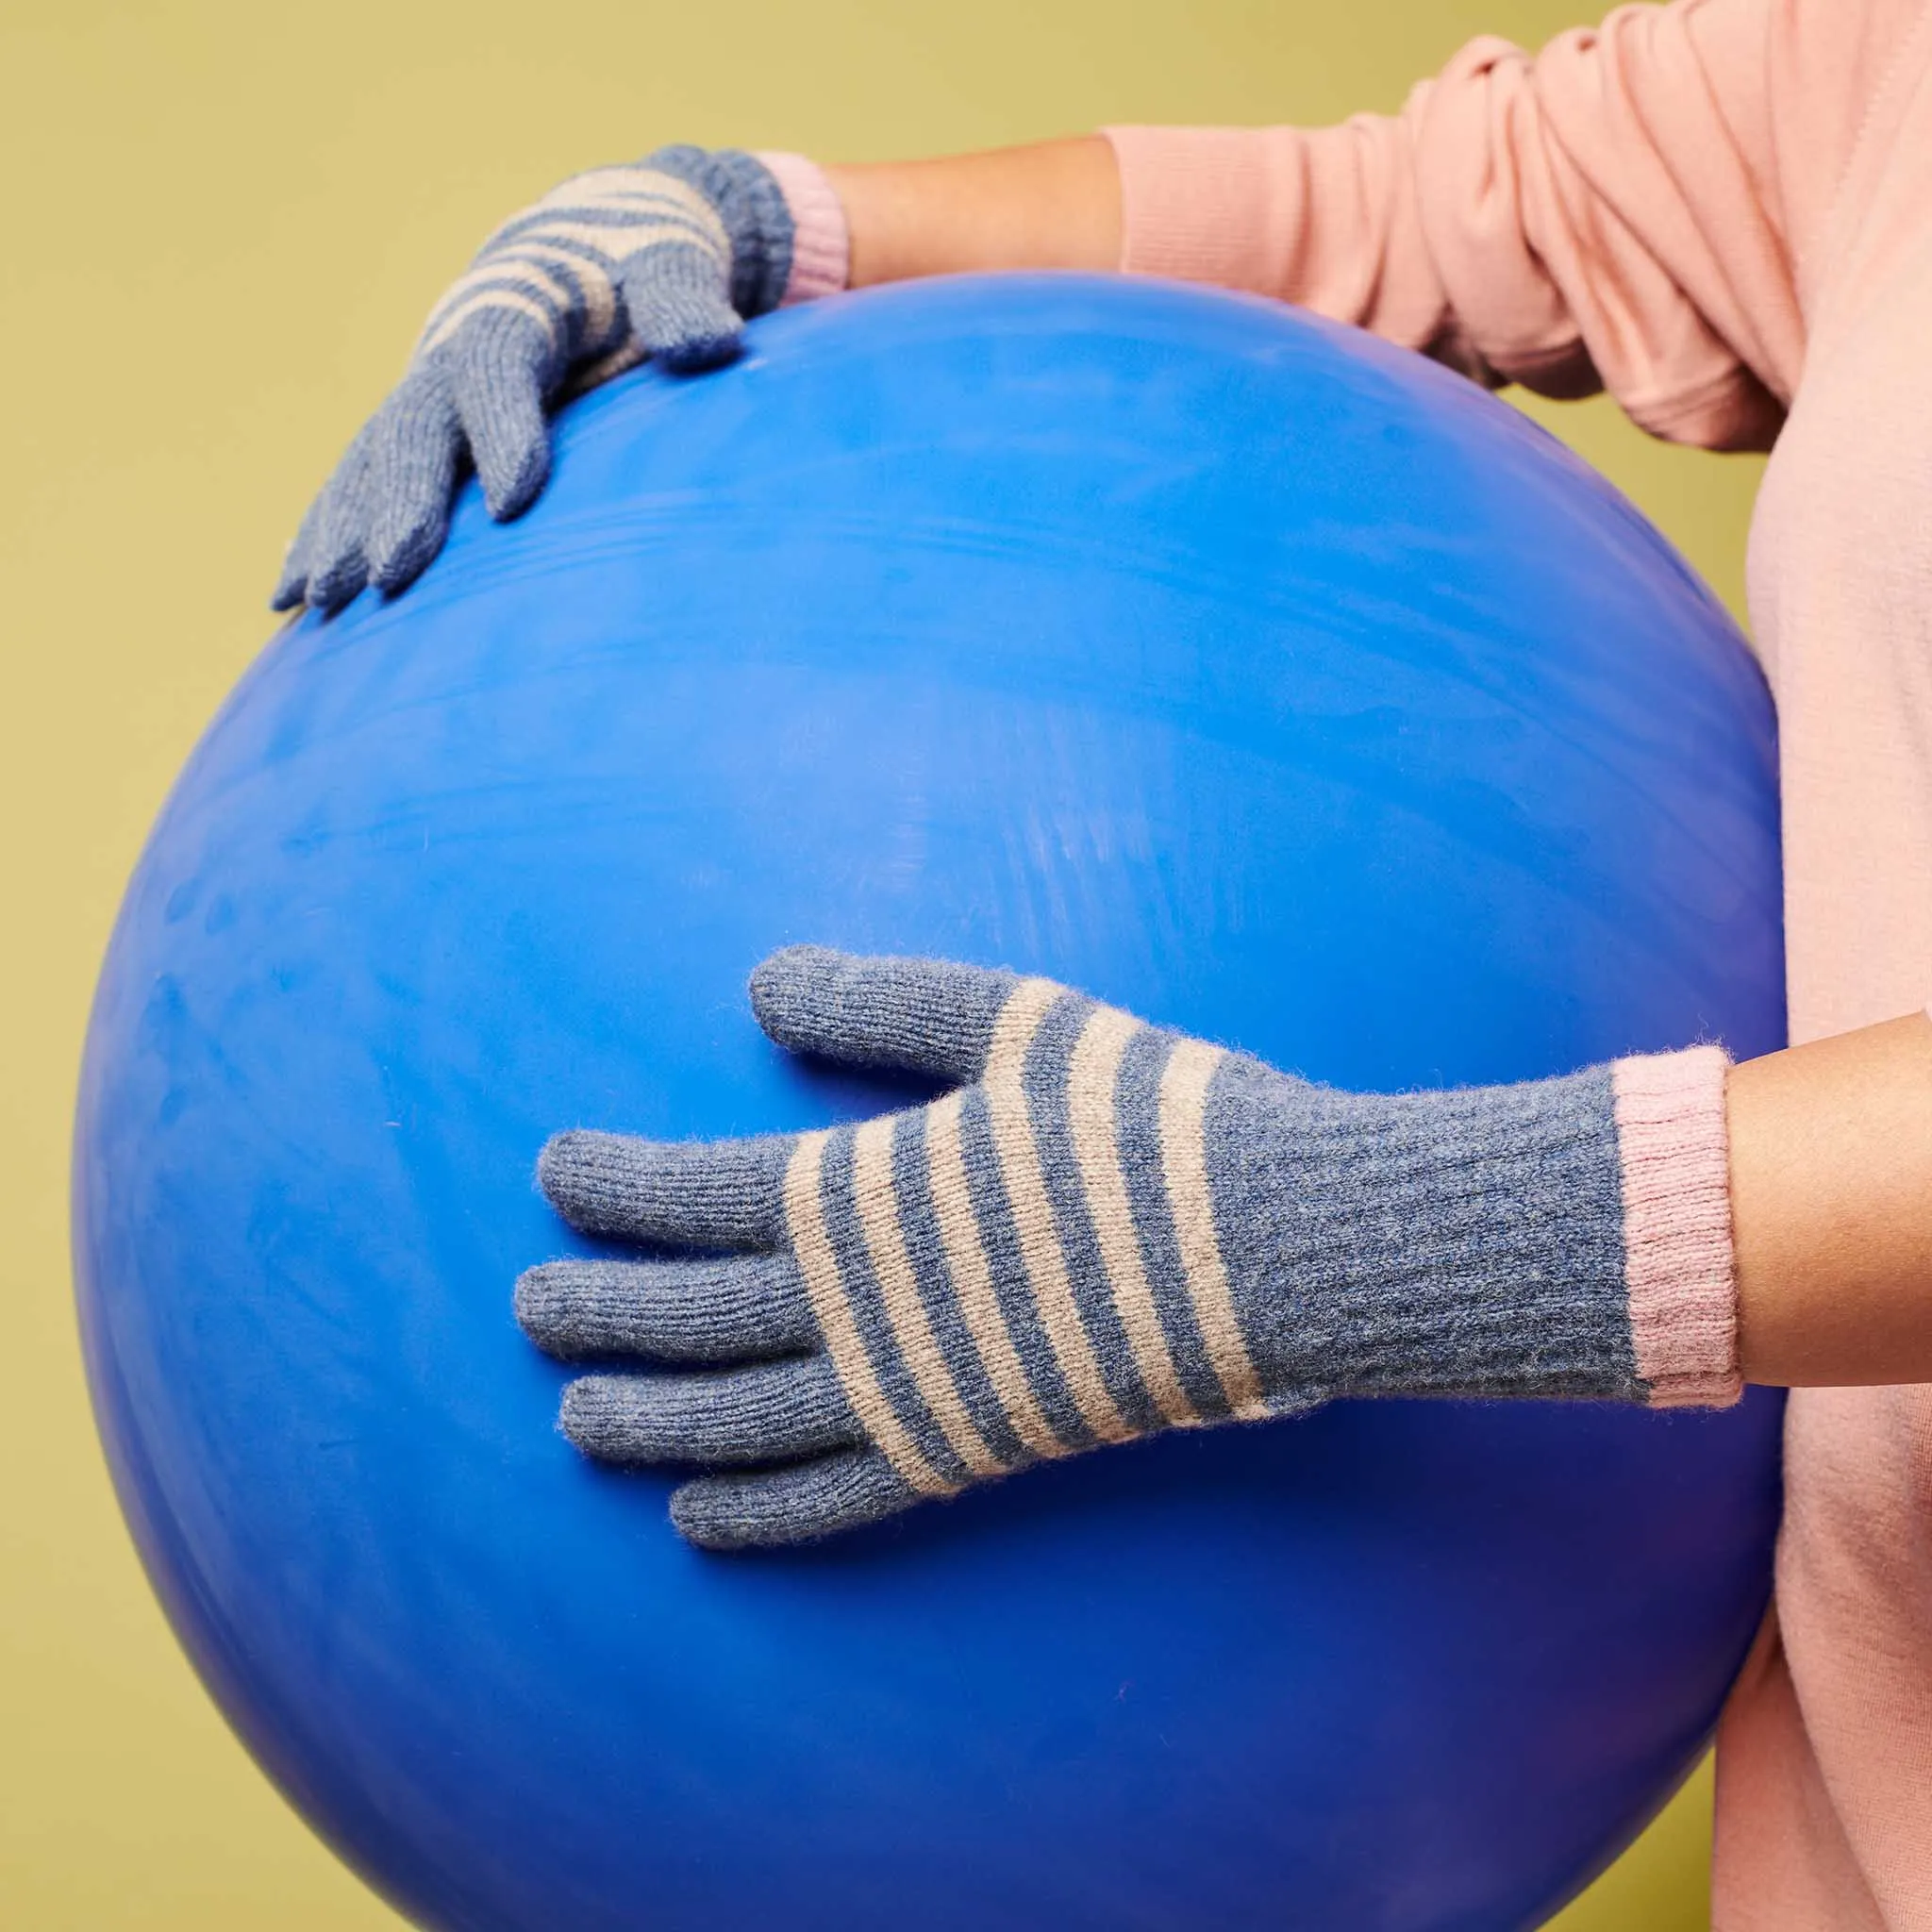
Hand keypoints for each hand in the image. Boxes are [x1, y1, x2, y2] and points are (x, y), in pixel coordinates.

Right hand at [274, 146, 793, 612]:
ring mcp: (426, 389)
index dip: (502, 428)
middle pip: (413, 425)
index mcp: (518, 310)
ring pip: (369, 460)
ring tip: (319, 601)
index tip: (514, 501)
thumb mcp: (672, 262)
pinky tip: (297, 598)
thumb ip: (682, 295)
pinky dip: (323, 532)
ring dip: (340, 529)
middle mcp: (452, 349)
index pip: (496, 364)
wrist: (588, 240)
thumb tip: (713, 342)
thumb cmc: (639, 262)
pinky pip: (359, 481)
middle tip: (389, 576)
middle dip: (398, 501)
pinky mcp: (420, 426)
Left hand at [517, 947, 1691, 1549]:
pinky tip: (698, 1524)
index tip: (554, 1171)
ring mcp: (912, 1393)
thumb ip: (878, 1002)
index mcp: (863, 1192)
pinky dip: (757, 1516)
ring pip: (737, 1424)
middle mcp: (863, 1306)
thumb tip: (755, 986)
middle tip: (526, 1306)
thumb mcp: (1015, 1019)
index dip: (610, 1185)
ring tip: (572, 1423)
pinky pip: (835, 1500)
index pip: (694, 1193)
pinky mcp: (967, 1452)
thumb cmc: (1150, 1117)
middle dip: (597, 1312)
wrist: (1280, 1244)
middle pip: (690, 1319)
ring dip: (644, 1426)